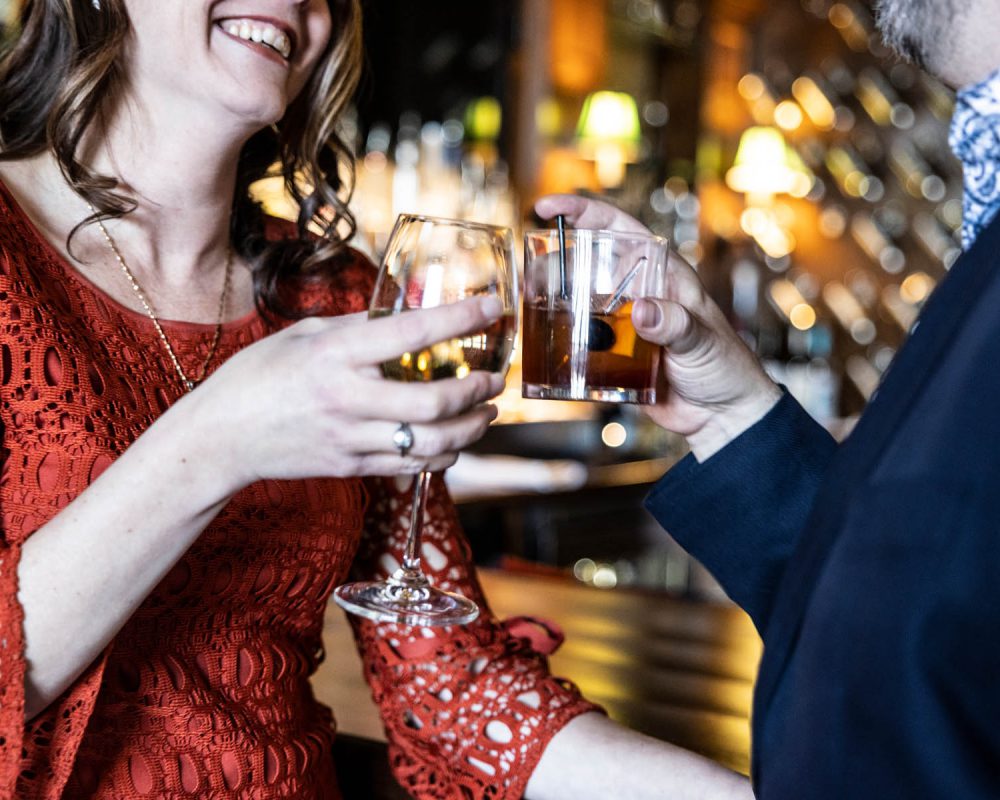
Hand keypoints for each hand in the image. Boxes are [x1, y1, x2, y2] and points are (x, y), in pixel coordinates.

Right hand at [184, 296, 505, 491]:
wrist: (220, 437)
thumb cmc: (259, 376)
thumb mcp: (304, 335)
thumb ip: (359, 327)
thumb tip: (410, 314)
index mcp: (336, 354)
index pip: (412, 332)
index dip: (460, 319)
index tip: (493, 308)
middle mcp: (347, 398)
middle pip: (433, 402)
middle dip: (477, 391)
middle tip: (496, 380)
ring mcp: (350, 439)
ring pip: (431, 443)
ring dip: (471, 429)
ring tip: (487, 413)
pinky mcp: (351, 467)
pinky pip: (411, 467)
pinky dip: (443, 455)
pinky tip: (455, 441)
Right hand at [535, 194, 781, 460]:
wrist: (722, 417)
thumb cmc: (725, 368)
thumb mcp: (703, 341)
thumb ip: (675, 325)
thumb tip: (643, 312)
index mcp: (661, 274)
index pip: (618, 229)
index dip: (583, 212)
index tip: (548, 209)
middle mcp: (636, 293)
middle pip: (586, 264)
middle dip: (554, 263)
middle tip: (532, 277)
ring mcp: (622, 325)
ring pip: (577, 303)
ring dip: (551, 303)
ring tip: (530, 307)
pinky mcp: (613, 357)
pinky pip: (580, 343)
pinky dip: (560, 342)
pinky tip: (542, 345)